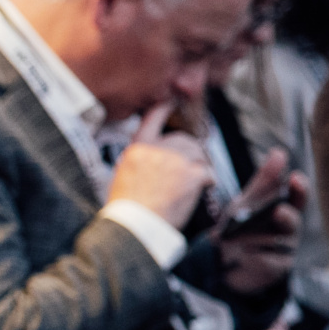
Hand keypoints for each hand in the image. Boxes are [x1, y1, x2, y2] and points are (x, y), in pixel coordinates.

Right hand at [107, 103, 213, 228]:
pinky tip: (201, 189)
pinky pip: (208, 172)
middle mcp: (157, 150)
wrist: (134, 227)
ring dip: (199, 166)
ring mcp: (176, 161)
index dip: (164, 109)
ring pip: (198, 154)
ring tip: (193, 182)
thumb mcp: (121, 176)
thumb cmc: (125, 208)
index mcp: (137, 149)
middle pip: (184, 140)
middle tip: (190, 167)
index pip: (152, 119)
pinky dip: (207, 181)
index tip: (171, 102)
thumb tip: (152, 161)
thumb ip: (138, 161)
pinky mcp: (192, 176)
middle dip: (190, 152)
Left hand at [212, 153, 305, 295]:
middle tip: (278, 212)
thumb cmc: (243, 225)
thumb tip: (279, 153)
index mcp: (285, 209)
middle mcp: (290, 229)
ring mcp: (286, 250)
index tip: (295, 178)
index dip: (298, 189)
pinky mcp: (277, 268)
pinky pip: (266, 261)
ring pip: (275, 242)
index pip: (297, 197)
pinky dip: (253, 257)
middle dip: (285, 217)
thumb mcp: (247, 201)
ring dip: (255, 239)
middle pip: (291, 221)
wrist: (226, 260)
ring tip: (236, 239)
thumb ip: (264, 180)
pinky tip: (244, 255)